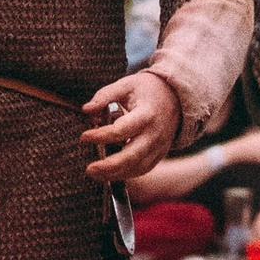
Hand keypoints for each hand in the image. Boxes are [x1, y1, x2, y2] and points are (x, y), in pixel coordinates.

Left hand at [82, 70, 183, 187]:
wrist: (175, 96)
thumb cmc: (146, 90)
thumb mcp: (126, 85)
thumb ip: (105, 96)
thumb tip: (86, 109)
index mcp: (146, 114)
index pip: (121, 130)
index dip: (101, 136)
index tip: (84, 136)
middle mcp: (154, 134)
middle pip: (131, 156)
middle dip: (109, 166)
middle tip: (89, 169)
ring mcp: (159, 147)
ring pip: (137, 168)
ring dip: (115, 174)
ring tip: (95, 173)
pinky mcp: (159, 154)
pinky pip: (143, 169)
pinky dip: (126, 174)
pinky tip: (109, 173)